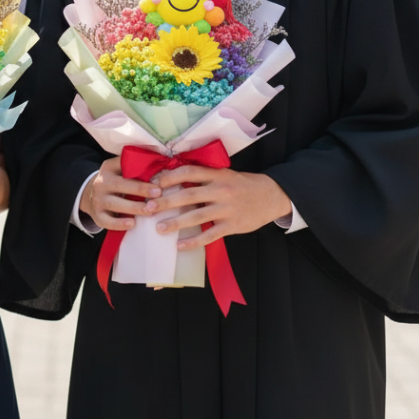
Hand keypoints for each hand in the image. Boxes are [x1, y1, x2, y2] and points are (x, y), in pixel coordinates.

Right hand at [78, 156, 161, 231]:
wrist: (93, 196)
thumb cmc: (117, 183)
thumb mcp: (120, 171)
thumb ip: (135, 167)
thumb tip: (161, 166)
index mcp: (108, 168)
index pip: (122, 166)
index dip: (139, 170)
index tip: (157, 177)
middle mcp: (101, 182)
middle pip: (120, 185)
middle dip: (140, 189)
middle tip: (158, 193)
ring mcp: (97, 200)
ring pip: (115, 204)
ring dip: (134, 207)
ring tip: (150, 210)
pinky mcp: (97, 215)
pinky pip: (108, 221)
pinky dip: (120, 223)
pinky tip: (132, 223)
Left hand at [150, 166, 291, 249]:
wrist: (270, 196)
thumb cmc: (242, 184)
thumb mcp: (224, 174)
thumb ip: (203, 176)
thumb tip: (172, 177)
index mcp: (216, 174)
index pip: (189, 172)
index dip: (169, 177)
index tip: (153, 183)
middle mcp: (220, 190)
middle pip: (188, 194)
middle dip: (166, 201)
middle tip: (148, 207)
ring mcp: (226, 209)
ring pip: (196, 216)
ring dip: (176, 223)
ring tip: (159, 228)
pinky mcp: (232, 225)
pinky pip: (210, 235)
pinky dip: (194, 242)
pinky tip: (180, 246)